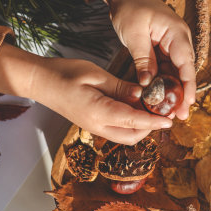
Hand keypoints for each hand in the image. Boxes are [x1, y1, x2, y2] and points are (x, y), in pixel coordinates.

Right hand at [0, 43, 171, 144]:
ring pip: (125, 135)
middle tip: (164, 111)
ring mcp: (94, 127)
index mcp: (98, 113)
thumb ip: (121, 87)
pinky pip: (117, 129)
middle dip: (150, 127)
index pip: (133, 122)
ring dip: (141, 126)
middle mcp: (97, 126)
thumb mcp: (96, 75)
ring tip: (153, 108)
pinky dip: (131, 122)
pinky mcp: (93, 124)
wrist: (39, 82)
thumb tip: (143, 95)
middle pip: (132, 136)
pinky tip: (137, 106)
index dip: (154, 121)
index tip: (170, 120)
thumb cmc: (64, 74)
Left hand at [91, 0, 195, 119]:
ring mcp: (172, 45)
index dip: (188, 86)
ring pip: (175, 73)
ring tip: (169, 113)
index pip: (186, 64)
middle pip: (184, 72)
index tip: (188, 105)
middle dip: (182, 95)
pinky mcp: (163, 49)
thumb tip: (147, 84)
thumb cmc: (130, 7)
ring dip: (172, 91)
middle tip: (179, 117)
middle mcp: (179, 40)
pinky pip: (166, 69)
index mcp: (176, 33)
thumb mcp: (133, 34)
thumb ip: (143, 60)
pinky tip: (158, 98)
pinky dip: (162, 83)